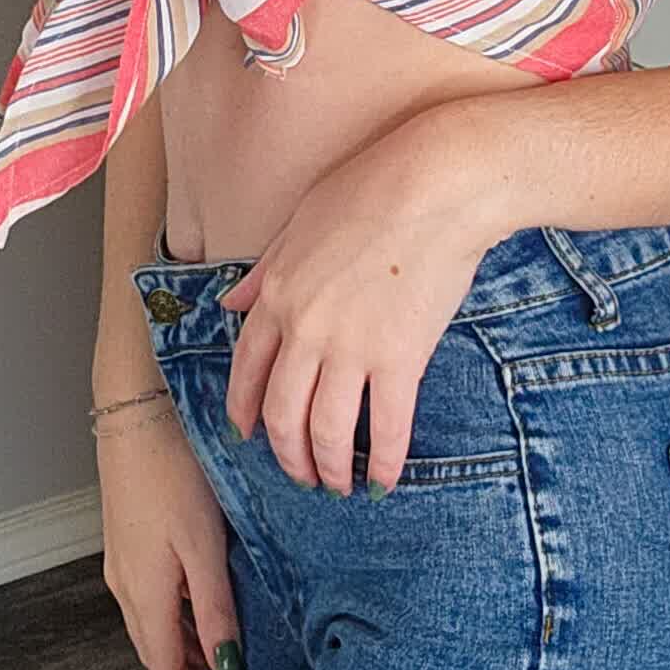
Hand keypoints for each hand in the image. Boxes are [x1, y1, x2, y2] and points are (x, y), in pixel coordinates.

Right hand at [96, 403, 240, 669]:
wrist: (135, 411)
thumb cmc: (172, 472)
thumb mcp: (203, 546)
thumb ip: (215, 609)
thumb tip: (225, 667)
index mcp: (144, 592)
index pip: (165, 667)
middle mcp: (125, 583)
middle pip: (154, 648)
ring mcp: (122, 558)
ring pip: (151, 621)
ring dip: (180, 646)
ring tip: (217, 657)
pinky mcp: (126, 536)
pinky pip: (148, 593)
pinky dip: (174, 613)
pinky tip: (200, 602)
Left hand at [218, 128, 494, 495]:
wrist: (437, 184)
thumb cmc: (373, 186)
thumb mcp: (301, 220)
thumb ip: (265, 270)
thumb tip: (231, 304)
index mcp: (277, 294)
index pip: (247, 369)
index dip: (246, 410)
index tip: (249, 435)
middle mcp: (305, 329)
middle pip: (283, 413)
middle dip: (287, 454)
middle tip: (300, 475)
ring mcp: (351, 348)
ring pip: (326, 430)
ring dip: (329, 468)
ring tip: (338, 486)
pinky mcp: (401, 359)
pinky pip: (385, 427)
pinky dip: (382, 462)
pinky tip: (383, 481)